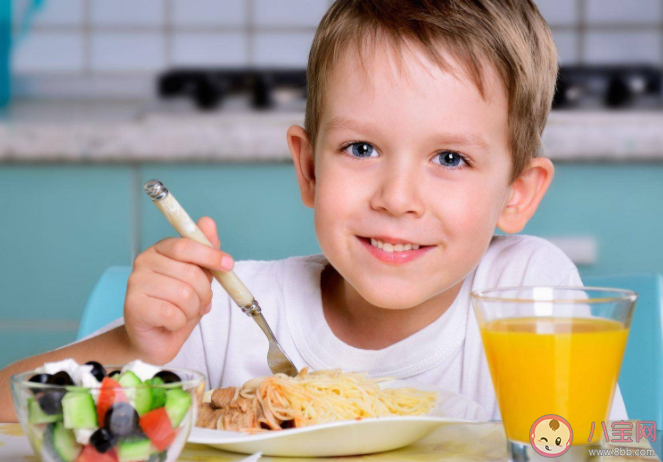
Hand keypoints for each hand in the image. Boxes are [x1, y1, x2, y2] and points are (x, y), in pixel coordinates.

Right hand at [123, 216, 232, 363]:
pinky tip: (171, 322)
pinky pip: (172, 313)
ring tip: (184, 313)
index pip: (186, 246)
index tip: (228, 264)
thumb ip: (204, 251)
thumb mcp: (198, 277)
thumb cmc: (177, 305)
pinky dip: (179, 322)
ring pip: (184, 294)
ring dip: (192, 310)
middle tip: (201, 303)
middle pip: (190, 272)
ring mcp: (136, 283)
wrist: (155, 337)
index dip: (210, 255)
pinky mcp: (133, 305)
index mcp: (160, 249)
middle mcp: (144, 261)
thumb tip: (207, 221)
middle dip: (204, 293)